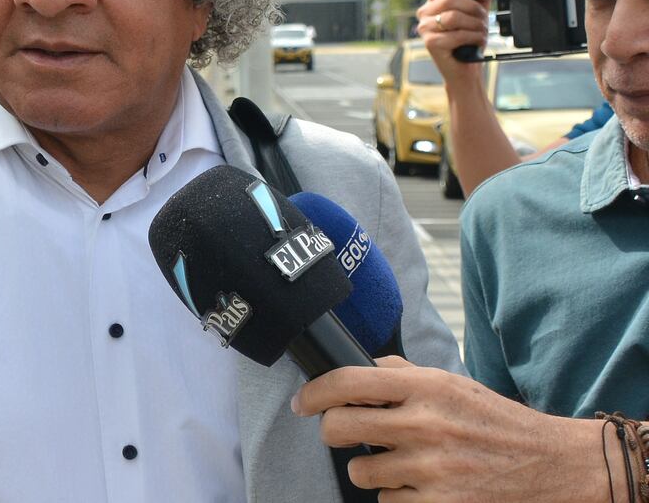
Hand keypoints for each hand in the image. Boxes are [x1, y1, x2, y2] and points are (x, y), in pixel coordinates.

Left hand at [292, 356, 614, 501]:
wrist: (553, 465)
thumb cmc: (498, 423)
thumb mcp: (453, 384)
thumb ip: (405, 375)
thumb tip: (363, 367)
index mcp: (427, 387)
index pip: (348, 381)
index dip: (315, 392)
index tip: (303, 403)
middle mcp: (425, 425)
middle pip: (338, 427)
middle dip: (334, 431)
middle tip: (347, 433)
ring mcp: (431, 469)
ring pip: (360, 471)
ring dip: (372, 469)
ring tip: (402, 462)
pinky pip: (388, 502)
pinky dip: (398, 496)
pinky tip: (423, 485)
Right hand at [415, 0, 493, 84]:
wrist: (466, 68)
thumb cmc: (469, 40)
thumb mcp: (478, 12)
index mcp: (434, 3)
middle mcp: (425, 14)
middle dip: (474, 9)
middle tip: (483, 19)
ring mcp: (425, 28)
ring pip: (453, 17)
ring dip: (475, 24)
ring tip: (481, 32)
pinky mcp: (430, 43)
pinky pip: (456, 34)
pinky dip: (473, 38)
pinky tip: (476, 42)